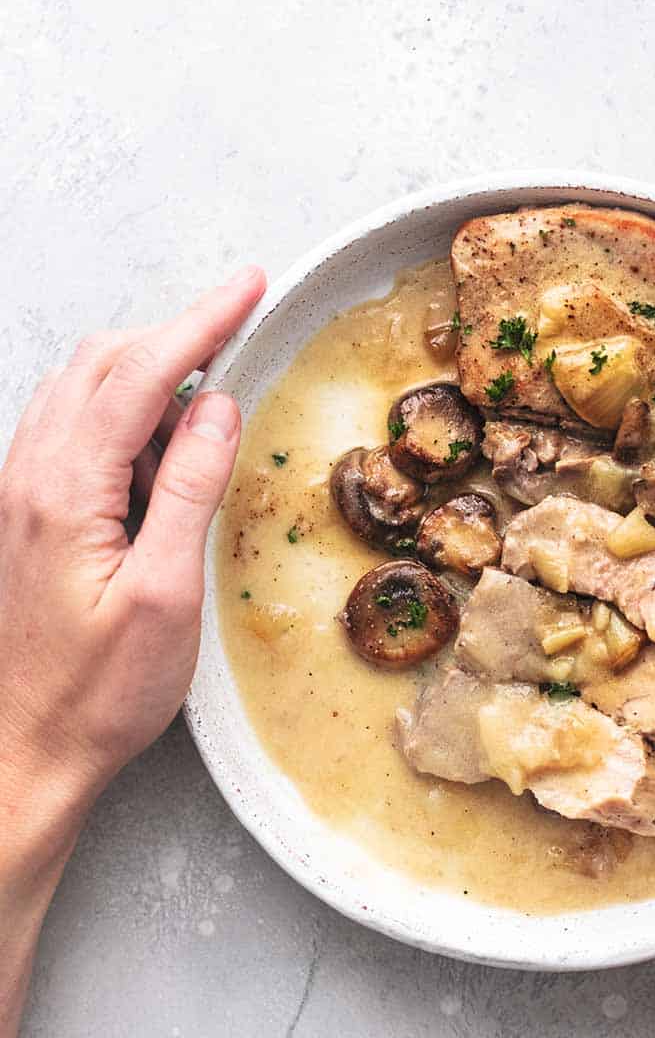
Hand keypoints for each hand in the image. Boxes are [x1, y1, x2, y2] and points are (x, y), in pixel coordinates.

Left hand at [0, 267, 264, 889]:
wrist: (21, 751)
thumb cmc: (94, 694)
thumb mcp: (165, 596)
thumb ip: (188, 490)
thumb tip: (217, 407)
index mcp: (64, 490)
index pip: (139, 373)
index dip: (201, 320)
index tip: (250, 286)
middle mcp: (28, 476)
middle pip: (100, 362)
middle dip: (174, 335)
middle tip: (241, 334)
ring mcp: (19, 493)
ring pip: (81, 390)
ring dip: (145, 373)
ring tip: (209, 402)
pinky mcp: (25, 516)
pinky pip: (71, 430)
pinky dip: (121, 413)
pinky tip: (159, 452)